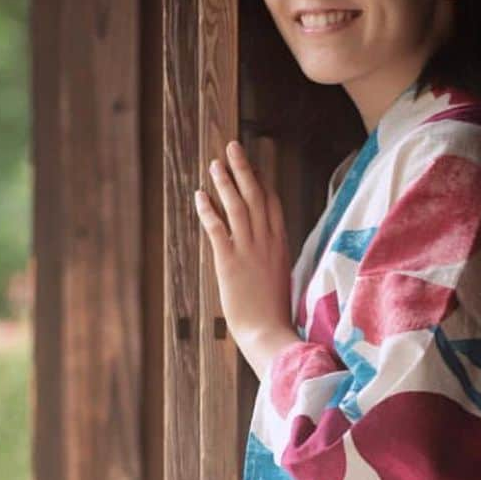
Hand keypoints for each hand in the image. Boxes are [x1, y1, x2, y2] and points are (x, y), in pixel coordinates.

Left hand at [193, 140, 300, 380]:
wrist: (269, 332)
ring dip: (225, 182)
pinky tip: (199, 195)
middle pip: (255, 195)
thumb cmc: (274, 310)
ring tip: (214, 164)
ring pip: (237, 206)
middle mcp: (267, 241)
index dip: (261, 181)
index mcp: (281, 243)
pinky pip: (218, 228)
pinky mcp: (230, 261)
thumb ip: (274, 255)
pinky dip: (208, 210)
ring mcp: (249, 249)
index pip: (272, 203)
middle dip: (243, 169)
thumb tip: (268, 245)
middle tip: (232, 147)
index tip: (253, 165)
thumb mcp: (281, 276)